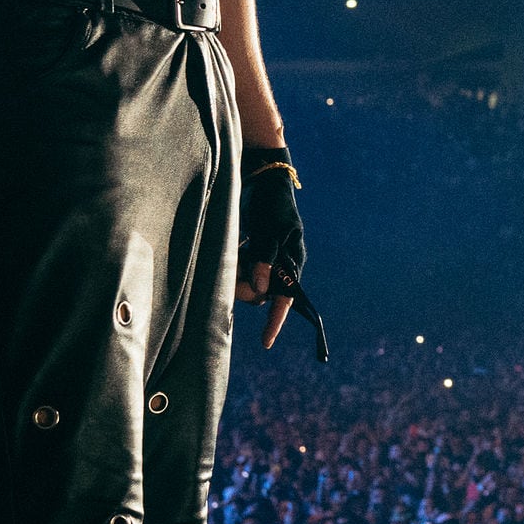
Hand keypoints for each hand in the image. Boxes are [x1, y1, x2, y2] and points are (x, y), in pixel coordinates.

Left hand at [237, 146, 323, 354]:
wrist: (268, 181)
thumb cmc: (272, 204)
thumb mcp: (269, 230)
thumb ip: (264, 258)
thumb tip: (260, 289)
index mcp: (292, 261)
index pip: (285, 299)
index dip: (275, 322)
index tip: (265, 342)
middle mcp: (282, 265)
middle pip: (263, 292)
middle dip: (244, 287)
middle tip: (231, 271)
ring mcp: (269, 259)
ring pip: (251, 281)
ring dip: (238, 273)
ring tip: (232, 254)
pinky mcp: (257, 252)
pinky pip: (246, 268)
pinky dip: (237, 264)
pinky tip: (234, 250)